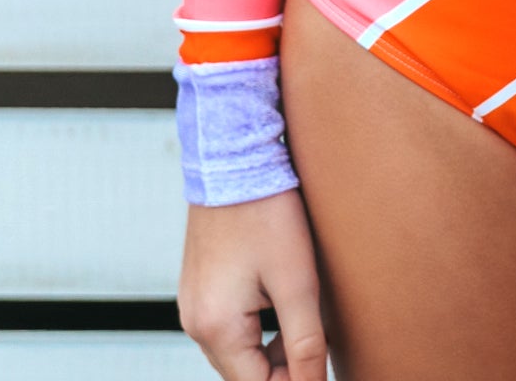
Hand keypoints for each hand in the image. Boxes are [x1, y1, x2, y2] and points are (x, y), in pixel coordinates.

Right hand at [179, 190, 327, 380]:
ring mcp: (192, 303)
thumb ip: (306, 343)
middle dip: (282, 369)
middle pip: (243, 374)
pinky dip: (255, 328)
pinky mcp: (198, 285)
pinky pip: (227, 326)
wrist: (234, 157)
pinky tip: (281, 304)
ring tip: (304, 325)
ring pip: (236, 352)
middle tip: (319, 347)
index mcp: (216, 328)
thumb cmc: (267, 213)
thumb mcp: (298, 282)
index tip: (323, 367)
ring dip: (270, 351)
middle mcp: (195, 322)